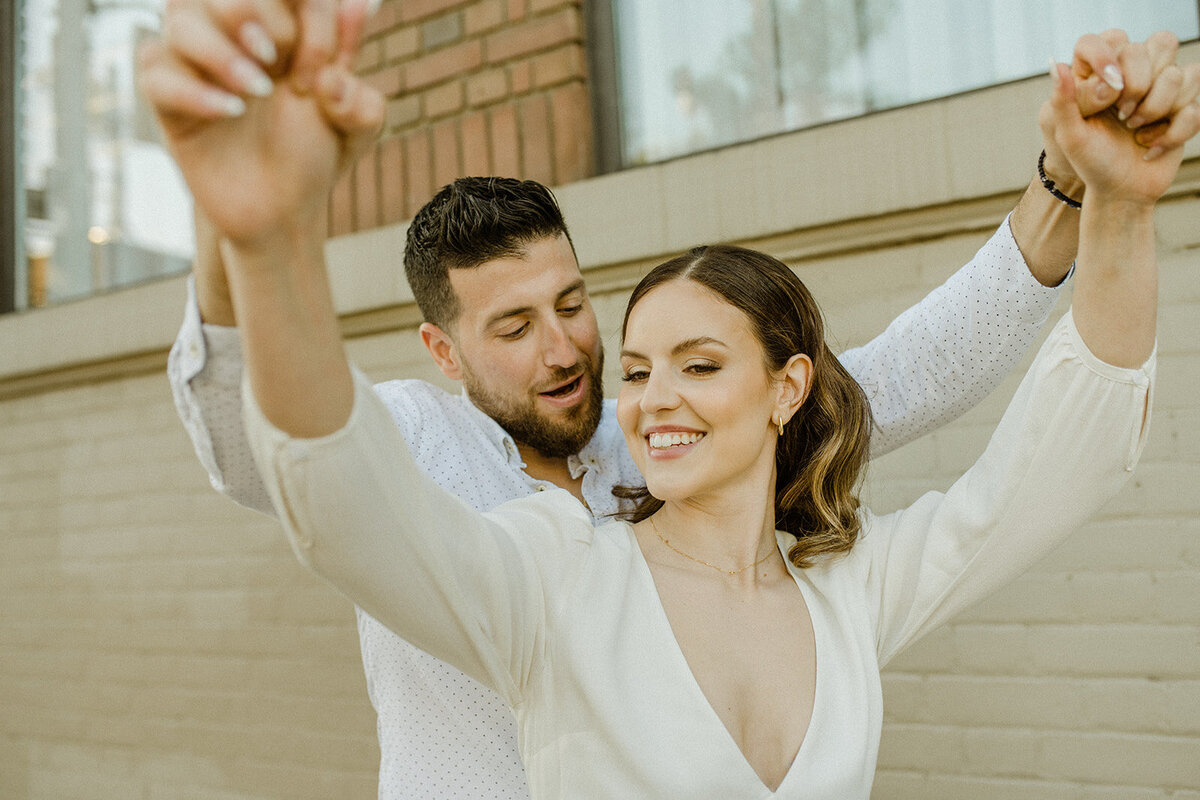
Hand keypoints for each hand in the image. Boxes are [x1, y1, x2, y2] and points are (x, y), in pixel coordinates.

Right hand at [138, 0, 382, 247]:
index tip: (323, 74)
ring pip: (181, 14)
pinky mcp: (167, 97)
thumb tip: (362, 5)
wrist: (282, 210)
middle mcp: (233, 32)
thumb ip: (360, 61)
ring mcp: (195, 61)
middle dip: (265, 21)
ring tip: (258, 92)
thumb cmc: (315, 154)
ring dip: (222, 51)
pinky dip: (192, 89)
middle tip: (292, 78)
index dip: (311, 16)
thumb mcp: (357, 121)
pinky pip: (154, 67)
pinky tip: (230, 113)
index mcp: (281, 24)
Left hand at [1042, 58, 1199, 206]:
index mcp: (1101, 74)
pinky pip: (1194, 104)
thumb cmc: (1091, 163)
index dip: (1111, 59)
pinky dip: (1173, 131)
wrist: (1121, 193)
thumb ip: (1064, 100)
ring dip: (1156, 109)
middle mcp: (1133, 74)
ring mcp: (1162, 89)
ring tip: (1135, 130)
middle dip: (1138, 87)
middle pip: (1156, 46)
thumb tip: (1056, 65)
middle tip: (1122, 115)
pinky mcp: (1184, 108)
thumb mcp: (1070, 135)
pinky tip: (1152, 145)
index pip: (1113, 38)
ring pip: (1179, 73)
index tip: (1107, 93)